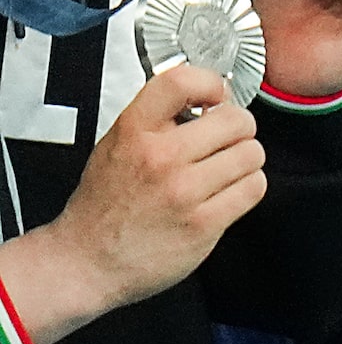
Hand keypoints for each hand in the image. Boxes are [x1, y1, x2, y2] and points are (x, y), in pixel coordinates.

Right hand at [0, 65, 265, 343]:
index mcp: (134, 132)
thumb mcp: (117, 145)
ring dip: (245, 161)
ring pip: (252, 154)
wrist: (85, 262)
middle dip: (238, 129)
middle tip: (226, 141)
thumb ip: (160, 118)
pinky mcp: (203, 224)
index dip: (212, 84)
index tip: (217, 98)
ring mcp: (183, 192)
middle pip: (236, 120)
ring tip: (224, 170)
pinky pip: (254, 187)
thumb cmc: (104, 204)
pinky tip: (227, 192)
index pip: (182, 81)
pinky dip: (247, 188)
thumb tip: (214, 99)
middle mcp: (159, 158)